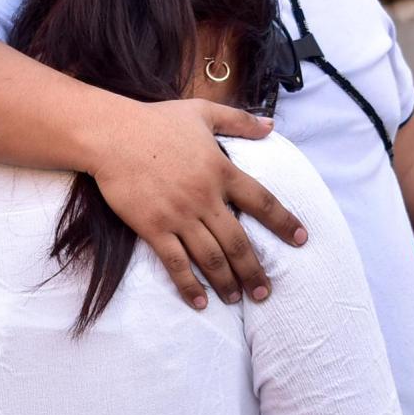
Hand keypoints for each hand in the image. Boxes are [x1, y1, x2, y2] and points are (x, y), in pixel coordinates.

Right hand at [90, 98, 308, 308]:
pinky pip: (176, 263)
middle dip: (254, 270)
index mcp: (221, 170)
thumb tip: (272, 126)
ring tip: (237, 299)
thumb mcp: (203, 112)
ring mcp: (179, 215)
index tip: (302, 240)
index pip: (263, 201)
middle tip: (265, 292)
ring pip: (211, 257)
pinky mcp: (153, 228)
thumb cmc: (156, 120)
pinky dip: (189, 285)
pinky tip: (200, 302)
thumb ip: (240, 121)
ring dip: (227, 282)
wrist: (111, 134)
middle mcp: (205, 197)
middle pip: (238, 241)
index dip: (284, 222)